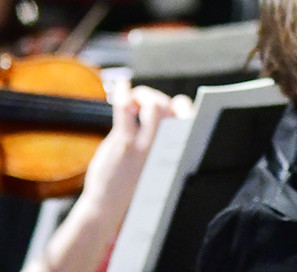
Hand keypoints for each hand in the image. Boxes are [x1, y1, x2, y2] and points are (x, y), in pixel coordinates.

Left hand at [82, 81, 193, 211]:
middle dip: (159, 98)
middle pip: (172, 109)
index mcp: (172, 157)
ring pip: (154, 105)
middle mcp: (164, 150)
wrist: (108, 208)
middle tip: (145, 102)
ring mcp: (145, 146)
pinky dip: (123, 92)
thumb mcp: (153, 172)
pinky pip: (125, 108)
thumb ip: (157, 149)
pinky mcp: (124, 143)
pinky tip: (121, 86)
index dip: (184, 107)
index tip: (173, 104)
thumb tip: (157, 122)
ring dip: (143, 94)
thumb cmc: (129, 190)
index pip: (188, 123)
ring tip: (133, 98)